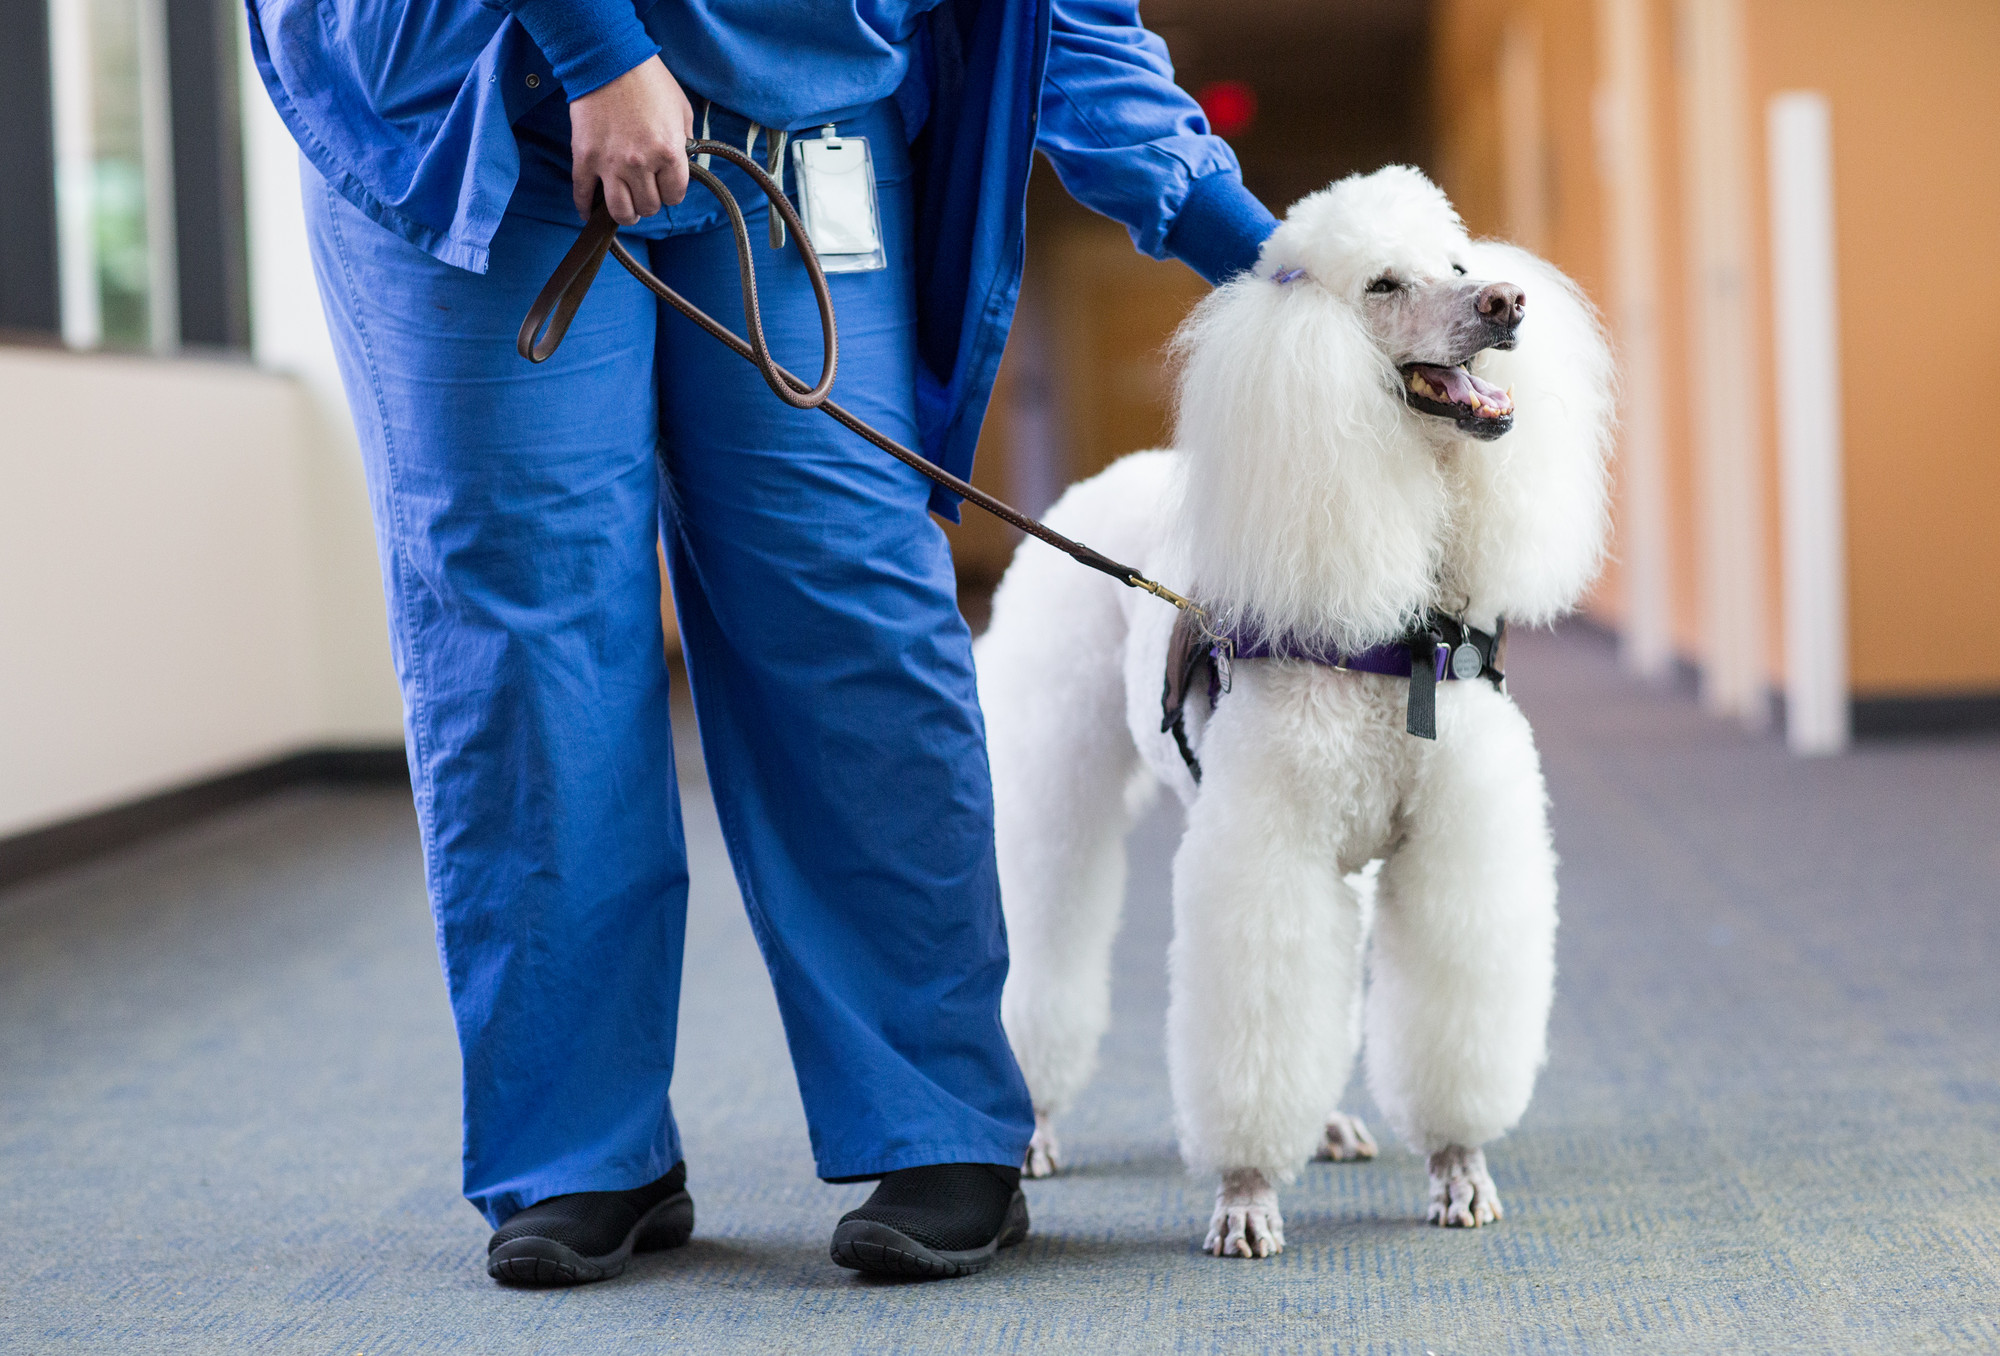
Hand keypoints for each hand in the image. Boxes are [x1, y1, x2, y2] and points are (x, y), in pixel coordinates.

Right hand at [568, 57, 693, 224]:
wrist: (609, 59)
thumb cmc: (649, 81)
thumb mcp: (681, 110)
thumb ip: (684, 141)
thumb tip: (682, 162)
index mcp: (669, 153)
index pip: (675, 196)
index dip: (671, 191)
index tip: (666, 183)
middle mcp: (641, 164)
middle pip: (648, 207)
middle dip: (649, 201)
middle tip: (645, 190)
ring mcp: (610, 164)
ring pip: (620, 211)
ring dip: (625, 213)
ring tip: (625, 206)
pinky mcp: (584, 158)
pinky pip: (583, 195)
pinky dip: (586, 208)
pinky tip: (590, 212)